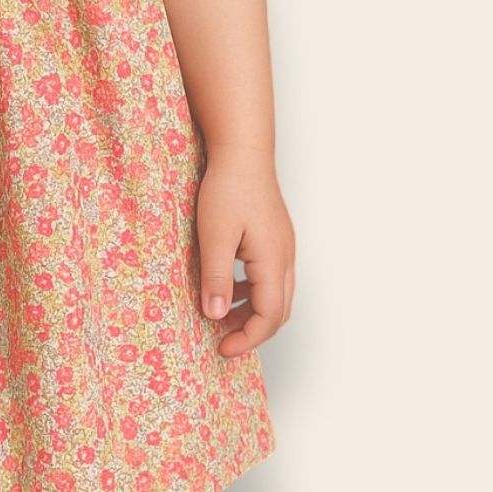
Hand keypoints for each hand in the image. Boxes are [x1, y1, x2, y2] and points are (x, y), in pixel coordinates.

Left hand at [196, 144, 295, 356]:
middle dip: (253, 330)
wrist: (243, 150)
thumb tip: (216, 316)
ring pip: (277, 293)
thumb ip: (217, 278)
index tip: (222, 349)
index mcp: (274, 262)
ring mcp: (284, 245)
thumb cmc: (228, 188)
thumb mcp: (214, 236)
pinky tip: (230, 283)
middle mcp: (286, 257)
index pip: (269, 317)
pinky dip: (254, 289)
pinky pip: (271, 274)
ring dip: (253, 310)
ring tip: (222, 313)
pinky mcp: (276, 235)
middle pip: (279, 310)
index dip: (247, 339)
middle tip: (223, 338)